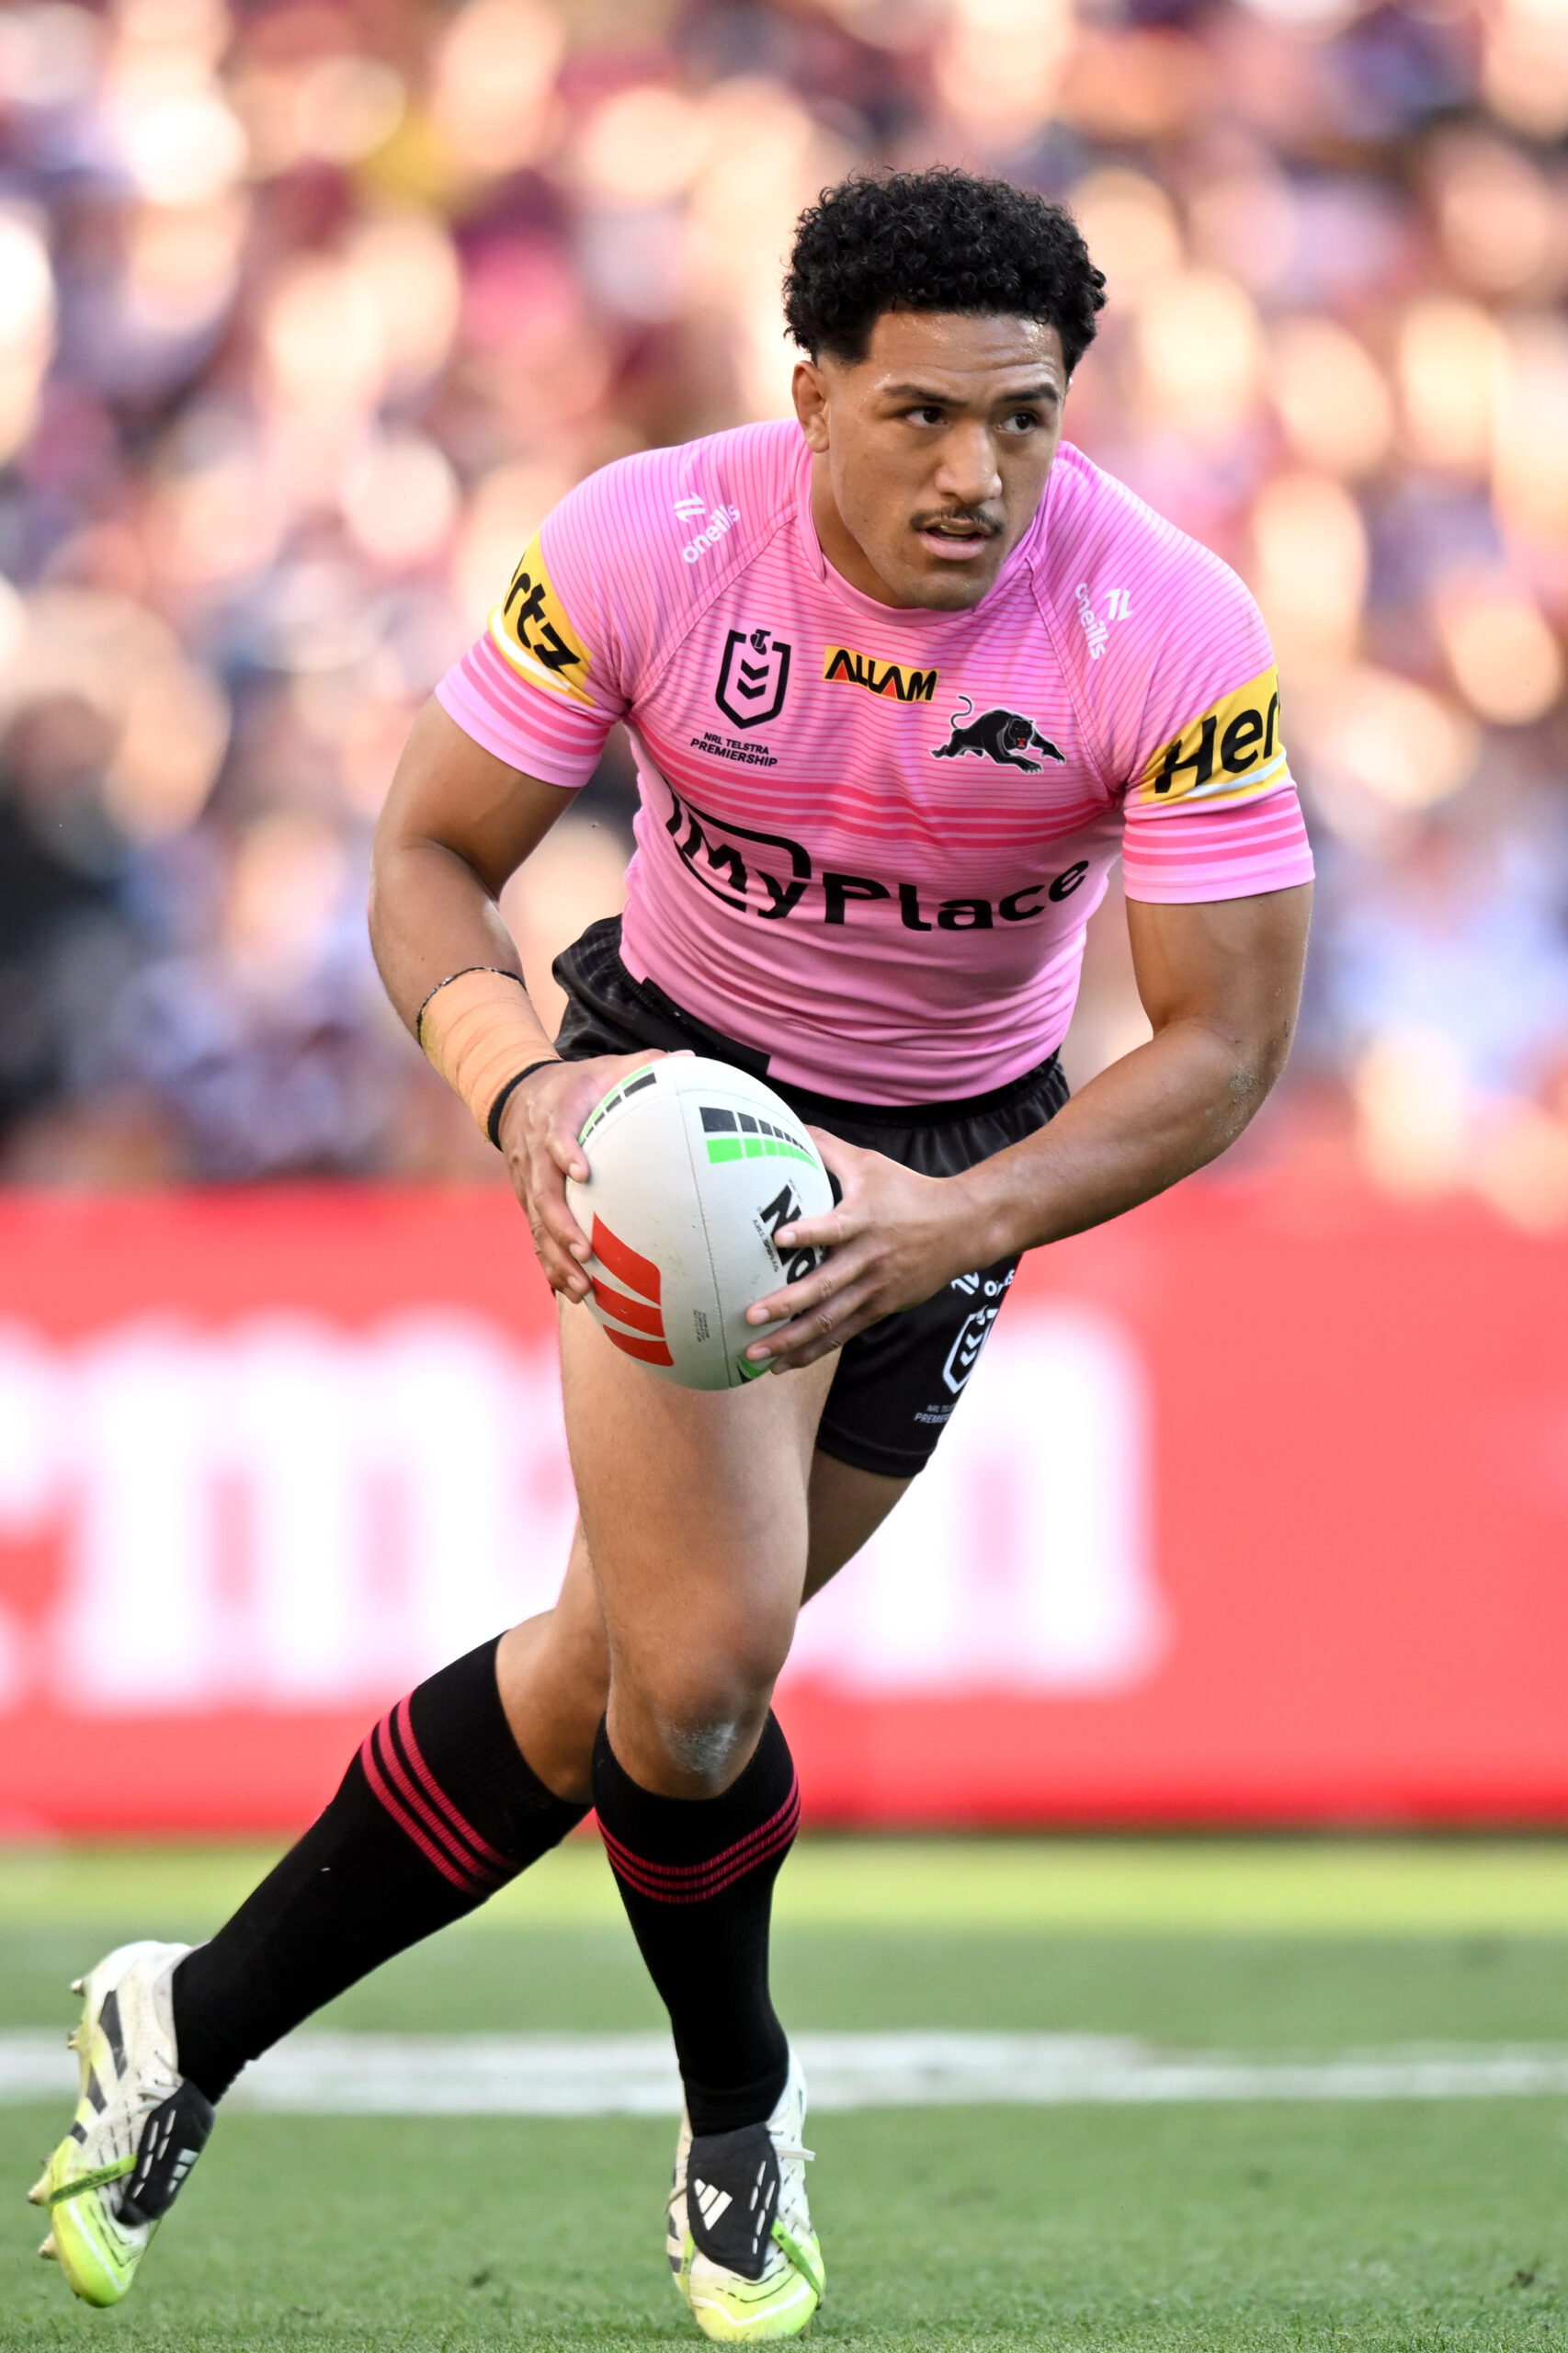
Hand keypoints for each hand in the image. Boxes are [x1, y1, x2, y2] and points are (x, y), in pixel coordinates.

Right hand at [496, 1050, 680, 1298]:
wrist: (515, 1096)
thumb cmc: (573, 1085)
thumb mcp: (603, 1068)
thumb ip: (642, 1066)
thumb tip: (689, 1059)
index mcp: (554, 1120)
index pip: (555, 1137)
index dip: (564, 1153)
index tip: (582, 1172)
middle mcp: (535, 1156)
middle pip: (541, 1195)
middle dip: (560, 1227)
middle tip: (585, 1252)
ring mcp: (528, 1184)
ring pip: (536, 1226)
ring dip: (555, 1258)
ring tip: (581, 1287)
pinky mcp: (528, 1203)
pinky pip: (536, 1238)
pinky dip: (550, 1266)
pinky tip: (571, 1294)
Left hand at [742, 1130, 979, 1370]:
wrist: (963, 1228)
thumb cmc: (909, 1191)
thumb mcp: (870, 1164)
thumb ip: (827, 1149)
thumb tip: (787, 1123)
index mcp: (864, 1220)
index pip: (834, 1228)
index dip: (808, 1234)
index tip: (778, 1238)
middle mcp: (868, 1259)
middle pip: (824, 1288)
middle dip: (785, 1305)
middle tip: (750, 1316)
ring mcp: (875, 1289)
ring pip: (829, 1320)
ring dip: (791, 1341)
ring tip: (755, 1354)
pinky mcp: (880, 1308)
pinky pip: (842, 1334)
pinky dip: (812, 1350)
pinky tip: (783, 1364)